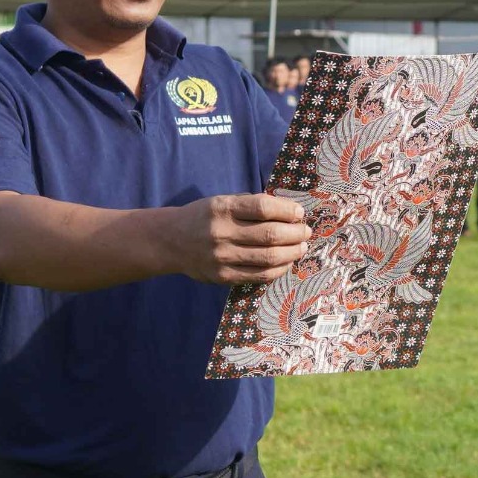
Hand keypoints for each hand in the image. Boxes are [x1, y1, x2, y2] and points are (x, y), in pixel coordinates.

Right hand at [168, 193, 310, 284]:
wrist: (171, 240)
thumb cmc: (204, 217)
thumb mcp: (223, 201)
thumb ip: (252, 205)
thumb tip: (290, 212)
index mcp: (223, 207)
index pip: (263, 208)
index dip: (287, 210)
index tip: (299, 212)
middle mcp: (222, 232)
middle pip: (270, 235)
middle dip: (296, 234)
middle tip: (306, 232)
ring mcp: (222, 257)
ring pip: (268, 258)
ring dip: (292, 253)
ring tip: (301, 248)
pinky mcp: (223, 276)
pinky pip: (259, 276)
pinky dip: (278, 270)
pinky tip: (286, 263)